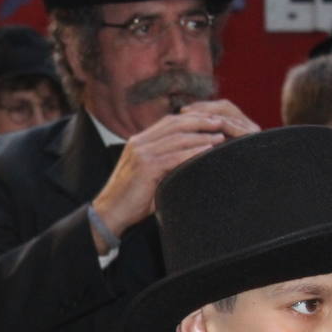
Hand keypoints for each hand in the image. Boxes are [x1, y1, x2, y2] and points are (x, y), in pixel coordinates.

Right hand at [91, 99, 258, 251]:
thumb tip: (189, 159)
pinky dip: (193, 152)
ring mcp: (141, 154)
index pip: (169, 122)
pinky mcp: (145, 167)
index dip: (192, 118)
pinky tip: (208, 151)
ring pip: (177, 138)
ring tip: (220, 137)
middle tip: (221, 123)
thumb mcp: (148, 173)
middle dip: (201, 121)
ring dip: (202, 136)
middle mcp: (139, 143)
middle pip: (175, 124)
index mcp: (139, 141)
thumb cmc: (131, 198)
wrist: (110, 213)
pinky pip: (174, 156)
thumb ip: (163, 162)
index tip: (212, 121)